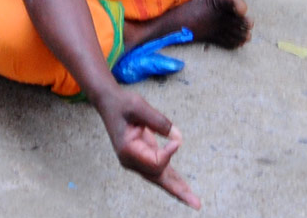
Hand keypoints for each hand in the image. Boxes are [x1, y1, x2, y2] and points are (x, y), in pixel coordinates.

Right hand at [98, 89, 201, 208]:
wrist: (109, 102)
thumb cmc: (122, 103)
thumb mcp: (139, 106)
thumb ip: (159, 121)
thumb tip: (178, 139)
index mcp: (127, 149)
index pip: (155, 161)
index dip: (168, 153)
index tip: (175, 140)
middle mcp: (131, 160)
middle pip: (158, 178)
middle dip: (178, 191)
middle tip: (196, 203)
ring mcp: (137, 161)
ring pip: (160, 178)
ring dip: (178, 188)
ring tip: (195, 201)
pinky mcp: (143, 157)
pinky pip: (160, 171)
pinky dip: (173, 179)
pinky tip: (184, 188)